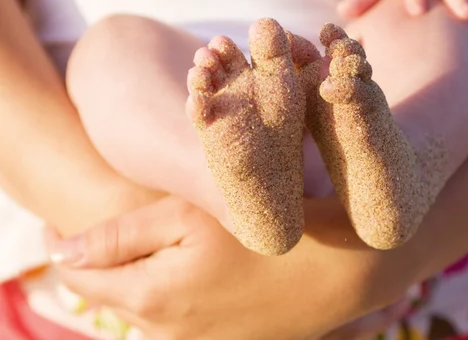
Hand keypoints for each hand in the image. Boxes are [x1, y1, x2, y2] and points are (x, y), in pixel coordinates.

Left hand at [46, 196, 421, 339]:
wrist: (336, 269)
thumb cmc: (260, 230)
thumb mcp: (185, 215)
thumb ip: (118, 236)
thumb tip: (62, 253)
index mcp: (150, 298)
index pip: (81, 280)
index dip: (63, 249)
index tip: (57, 226)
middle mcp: (168, 334)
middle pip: (112, 299)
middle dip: (103, 268)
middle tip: (112, 232)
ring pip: (145, 312)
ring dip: (139, 283)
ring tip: (158, 249)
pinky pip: (179, 324)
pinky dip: (172, 297)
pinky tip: (197, 271)